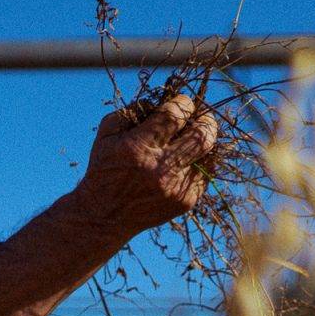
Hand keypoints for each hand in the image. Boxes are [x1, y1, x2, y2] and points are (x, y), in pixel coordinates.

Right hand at [72, 93, 218, 238]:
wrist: (105, 216)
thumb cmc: (105, 168)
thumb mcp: (107, 134)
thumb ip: (131, 110)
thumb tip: (162, 99)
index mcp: (138, 147)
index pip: (174, 115)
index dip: (184, 103)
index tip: (182, 102)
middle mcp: (161, 168)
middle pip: (202, 135)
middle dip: (206, 119)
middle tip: (202, 115)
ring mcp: (176, 187)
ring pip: (209, 155)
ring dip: (206, 140)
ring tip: (197, 135)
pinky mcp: (186, 201)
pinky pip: (206, 174)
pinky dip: (201, 161)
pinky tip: (190, 158)